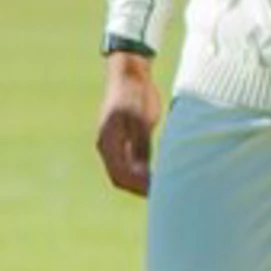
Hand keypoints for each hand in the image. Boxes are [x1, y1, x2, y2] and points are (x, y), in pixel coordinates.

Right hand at [94, 53, 163, 196]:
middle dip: (139, 189)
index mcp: (108, 142)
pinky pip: (130, 162)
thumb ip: (140, 148)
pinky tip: (159, 173)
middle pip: (120, 178)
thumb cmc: (136, 95)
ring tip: (162, 188)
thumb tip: (143, 175)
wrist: (130, 74)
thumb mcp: (141, 122)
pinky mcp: (123, 140)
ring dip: (140, 182)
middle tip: (163, 196)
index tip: (158, 193)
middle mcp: (107, 146)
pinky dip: (142, 172)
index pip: (120, 175)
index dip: (138, 188)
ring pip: (124, 172)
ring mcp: (113, 143)